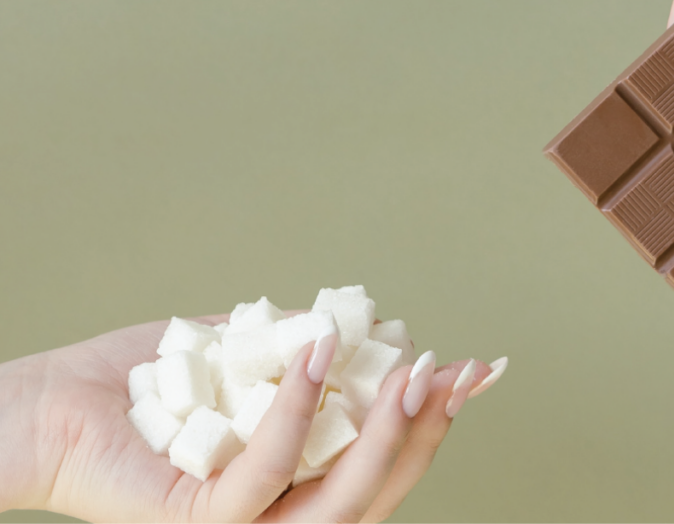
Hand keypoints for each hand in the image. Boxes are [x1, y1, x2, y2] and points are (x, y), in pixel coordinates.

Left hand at [0, 314, 502, 521]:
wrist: (46, 407)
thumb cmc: (138, 385)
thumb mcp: (235, 353)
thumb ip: (294, 345)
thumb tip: (362, 322)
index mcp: (291, 482)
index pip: (380, 462)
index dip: (433, 420)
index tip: (475, 369)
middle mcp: (274, 513)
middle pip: (376, 491)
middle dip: (427, 429)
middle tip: (456, 371)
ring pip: (336, 501)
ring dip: (383, 433)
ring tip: (412, 369)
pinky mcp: (197, 522)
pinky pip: (264, 474)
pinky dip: (298, 409)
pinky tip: (320, 353)